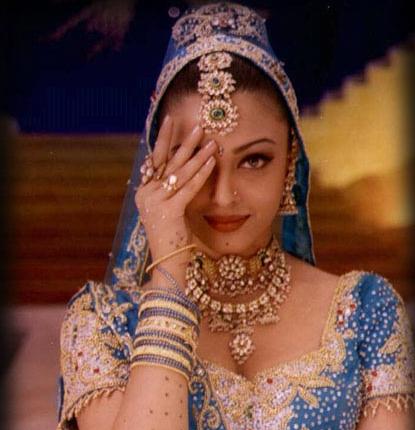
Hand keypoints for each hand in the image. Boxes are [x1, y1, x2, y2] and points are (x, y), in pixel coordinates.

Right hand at [135, 115, 216, 265]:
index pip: (154, 161)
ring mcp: (156, 202)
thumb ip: (170, 191)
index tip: (171, 122)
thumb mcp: (167, 210)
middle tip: (194, 123)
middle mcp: (146, 194)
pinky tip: (211, 161)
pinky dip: (201, 173)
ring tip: (209, 139)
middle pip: (165, 160)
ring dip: (197, 154)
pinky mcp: (169, 211)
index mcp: (143, 193)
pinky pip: (188, 187)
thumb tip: (180, 170)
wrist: (167, 262)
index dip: (163, 140)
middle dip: (180, 140)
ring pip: (179, 172)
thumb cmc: (171, 239)